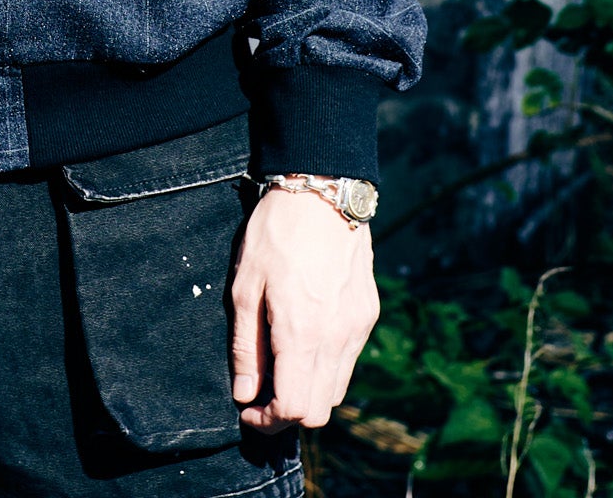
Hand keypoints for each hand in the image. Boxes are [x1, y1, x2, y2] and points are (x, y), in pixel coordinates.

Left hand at [229, 184, 379, 431]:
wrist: (322, 192)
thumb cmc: (275, 233)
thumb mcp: (245, 284)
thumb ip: (246, 346)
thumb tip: (244, 395)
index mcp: (302, 333)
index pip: (293, 408)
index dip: (267, 420)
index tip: (247, 409)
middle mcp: (337, 338)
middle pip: (319, 410)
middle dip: (287, 414)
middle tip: (260, 395)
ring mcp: (357, 328)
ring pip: (336, 389)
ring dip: (308, 392)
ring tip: (279, 368)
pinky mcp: (367, 315)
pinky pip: (348, 361)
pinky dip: (325, 368)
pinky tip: (302, 341)